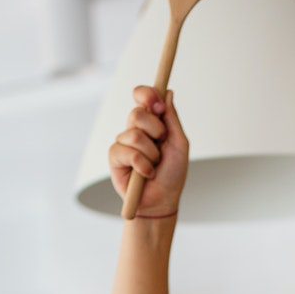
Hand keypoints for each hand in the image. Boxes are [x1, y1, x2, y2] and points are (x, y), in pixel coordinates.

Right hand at [108, 85, 188, 218]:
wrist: (163, 200)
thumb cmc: (172, 174)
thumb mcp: (179, 144)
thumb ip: (172, 119)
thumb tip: (168, 93)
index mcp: (152, 123)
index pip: (143, 98)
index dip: (147, 94)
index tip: (157, 102)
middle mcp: (136, 130)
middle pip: (137, 113)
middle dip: (155, 129)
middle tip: (162, 143)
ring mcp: (124, 143)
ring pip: (134, 135)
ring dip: (151, 153)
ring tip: (155, 165)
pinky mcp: (115, 158)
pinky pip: (127, 152)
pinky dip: (142, 165)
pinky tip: (147, 174)